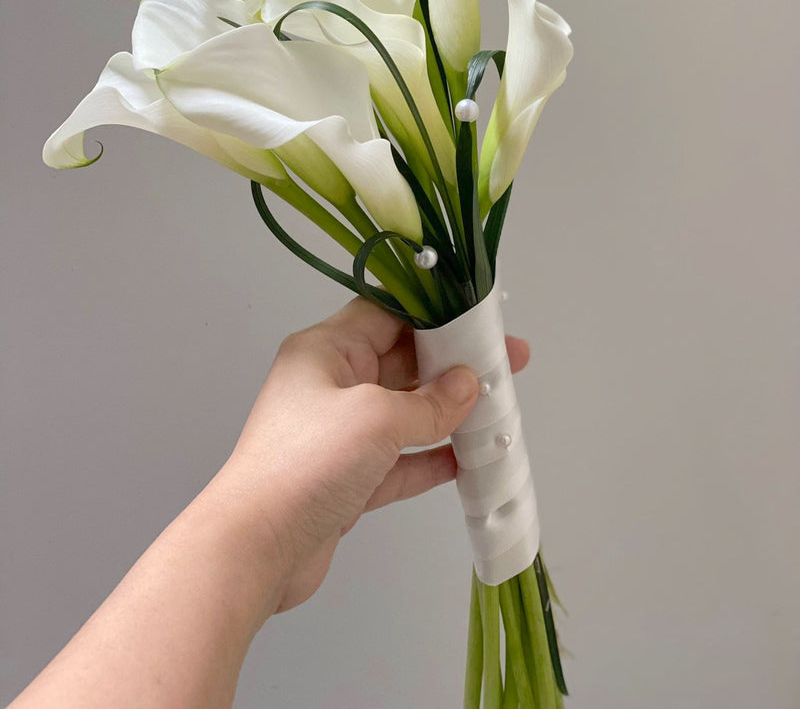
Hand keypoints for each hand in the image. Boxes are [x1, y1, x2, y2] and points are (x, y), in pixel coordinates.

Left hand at [213, 296, 529, 613]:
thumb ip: (428, 402)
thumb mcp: (376, 417)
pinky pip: (399, 460)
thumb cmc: (305, 463)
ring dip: (448, 414)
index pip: (387, 315)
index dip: (436, 316)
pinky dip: (431, 458)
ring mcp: (338, 434)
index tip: (480, 321)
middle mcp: (330, 385)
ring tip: (498, 410)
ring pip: (405, 413)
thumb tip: (467, 386)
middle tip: (507, 363)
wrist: (255, 548)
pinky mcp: (347, 479)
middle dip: (453, 365)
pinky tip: (467, 460)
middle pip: (402, 362)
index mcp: (325, 350)